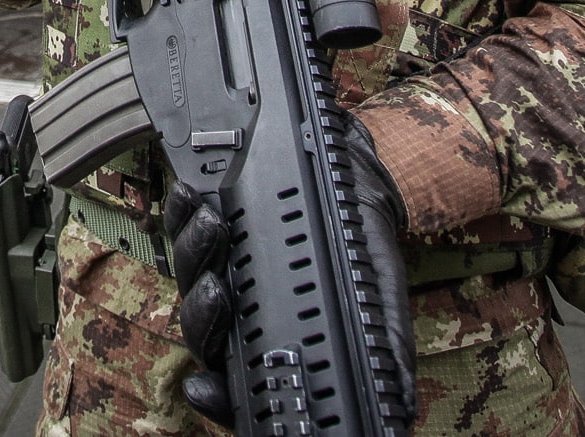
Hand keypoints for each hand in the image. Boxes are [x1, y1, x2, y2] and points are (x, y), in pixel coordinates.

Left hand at [161, 122, 418, 426]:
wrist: (357, 178)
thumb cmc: (365, 249)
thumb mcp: (379, 298)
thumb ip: (385, 350)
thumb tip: (404, 408)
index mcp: (271, 341)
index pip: (234, 383)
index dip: (214, 395)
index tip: (203, 389)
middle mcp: (238, 309)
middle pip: (202, 328)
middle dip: (202, 315)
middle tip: (216, 292)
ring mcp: (218, 265)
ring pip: (188, 274)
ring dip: (194, 255)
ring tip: (211, 230)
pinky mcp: (206, 221)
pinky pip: (181, 222)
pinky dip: (181, 210)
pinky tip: (190, 198)